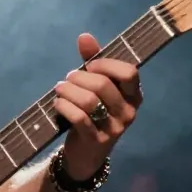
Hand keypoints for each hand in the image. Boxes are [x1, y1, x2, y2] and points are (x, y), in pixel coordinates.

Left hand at [52, 33, 142, 178]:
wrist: (86, 154)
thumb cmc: (93, 113)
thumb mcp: (95, 87)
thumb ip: (92, 61)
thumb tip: (84, 36)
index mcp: (134, 95)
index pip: (129, 72)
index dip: (106, 64)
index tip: (89, 65)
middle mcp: (129, 111)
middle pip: (103, 85)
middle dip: (78, 78)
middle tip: (67, 79)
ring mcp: (115, 128)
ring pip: (89, 101)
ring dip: (68, 91)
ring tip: (59, 89)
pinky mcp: (96, 140)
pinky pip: (78, 117)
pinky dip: (63, 106)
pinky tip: (57, 103)